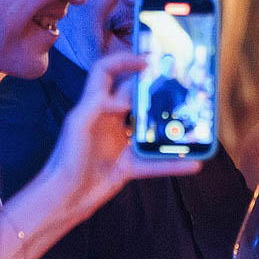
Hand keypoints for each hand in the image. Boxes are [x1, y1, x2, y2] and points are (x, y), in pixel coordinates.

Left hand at [45, 50, 202, 217]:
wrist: (65, 197)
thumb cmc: (66, 158)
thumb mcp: (78, 124)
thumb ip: (97, 104)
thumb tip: (125, 99)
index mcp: (94, 105)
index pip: (106, 72)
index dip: (123, 61)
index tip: (148, 62)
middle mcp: (110, 120)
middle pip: (135, 96)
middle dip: (155, 87)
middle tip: (179, 82)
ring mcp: (121, 143)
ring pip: (150, 128)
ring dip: (169, 125)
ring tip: (192, 118)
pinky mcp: (129, 165)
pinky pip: (155, 162)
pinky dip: (173, 164)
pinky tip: (193, 163)